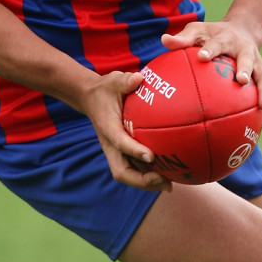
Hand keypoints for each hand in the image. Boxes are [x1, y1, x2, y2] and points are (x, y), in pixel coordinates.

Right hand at [81, 70, 172, 191]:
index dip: (134, 150)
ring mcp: (116, 152)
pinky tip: (170, 174)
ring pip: (129, 174)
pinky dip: (150, 174)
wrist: (92, 98)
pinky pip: (135, 168)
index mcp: (107, 128)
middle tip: (164, 180)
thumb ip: (125, 80)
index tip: (151, 155)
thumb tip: (140, 78)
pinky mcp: (123, 153)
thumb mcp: (113, 80)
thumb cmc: (106, 89)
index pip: (120, 142)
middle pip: (122, 171)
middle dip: (141, 180)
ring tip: (170, 184)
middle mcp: (111, 145)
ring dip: (147, 183)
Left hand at [161, 21, 261, 135]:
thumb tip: (164, 40)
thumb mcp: (197, 31)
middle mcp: (245, 51)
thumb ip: (182, 39)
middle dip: (245, 69)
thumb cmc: (212, 34)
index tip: (202, 57)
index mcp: (227, 39)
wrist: (240, 30)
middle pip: (248, 60)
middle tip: (241, 81)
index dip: (210, 50)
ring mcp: (257, 65)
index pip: (217, 43)